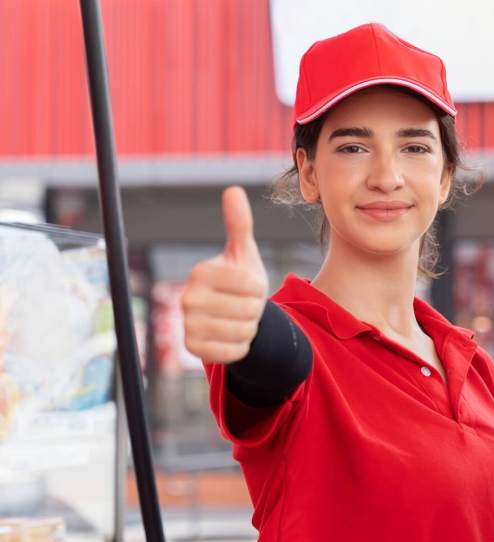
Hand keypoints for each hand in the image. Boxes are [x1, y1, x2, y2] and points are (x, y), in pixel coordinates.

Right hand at [181, 186, 268, 363]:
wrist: (232, 317)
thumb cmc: (240, 282)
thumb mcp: (243, 254)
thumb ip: (239, 224)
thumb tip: (233, 190)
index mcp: (200, 271)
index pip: (250, 285)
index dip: (258, 288)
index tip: (249, 287)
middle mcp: (187, 297)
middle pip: (248, 310)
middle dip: (255, 310)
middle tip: (245, 306)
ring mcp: (187, 325)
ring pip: (243, 331)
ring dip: (250, 328)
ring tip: (240, 320)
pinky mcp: (193, 348)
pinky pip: (234, 351)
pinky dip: (242, 346)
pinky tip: (233, 337)